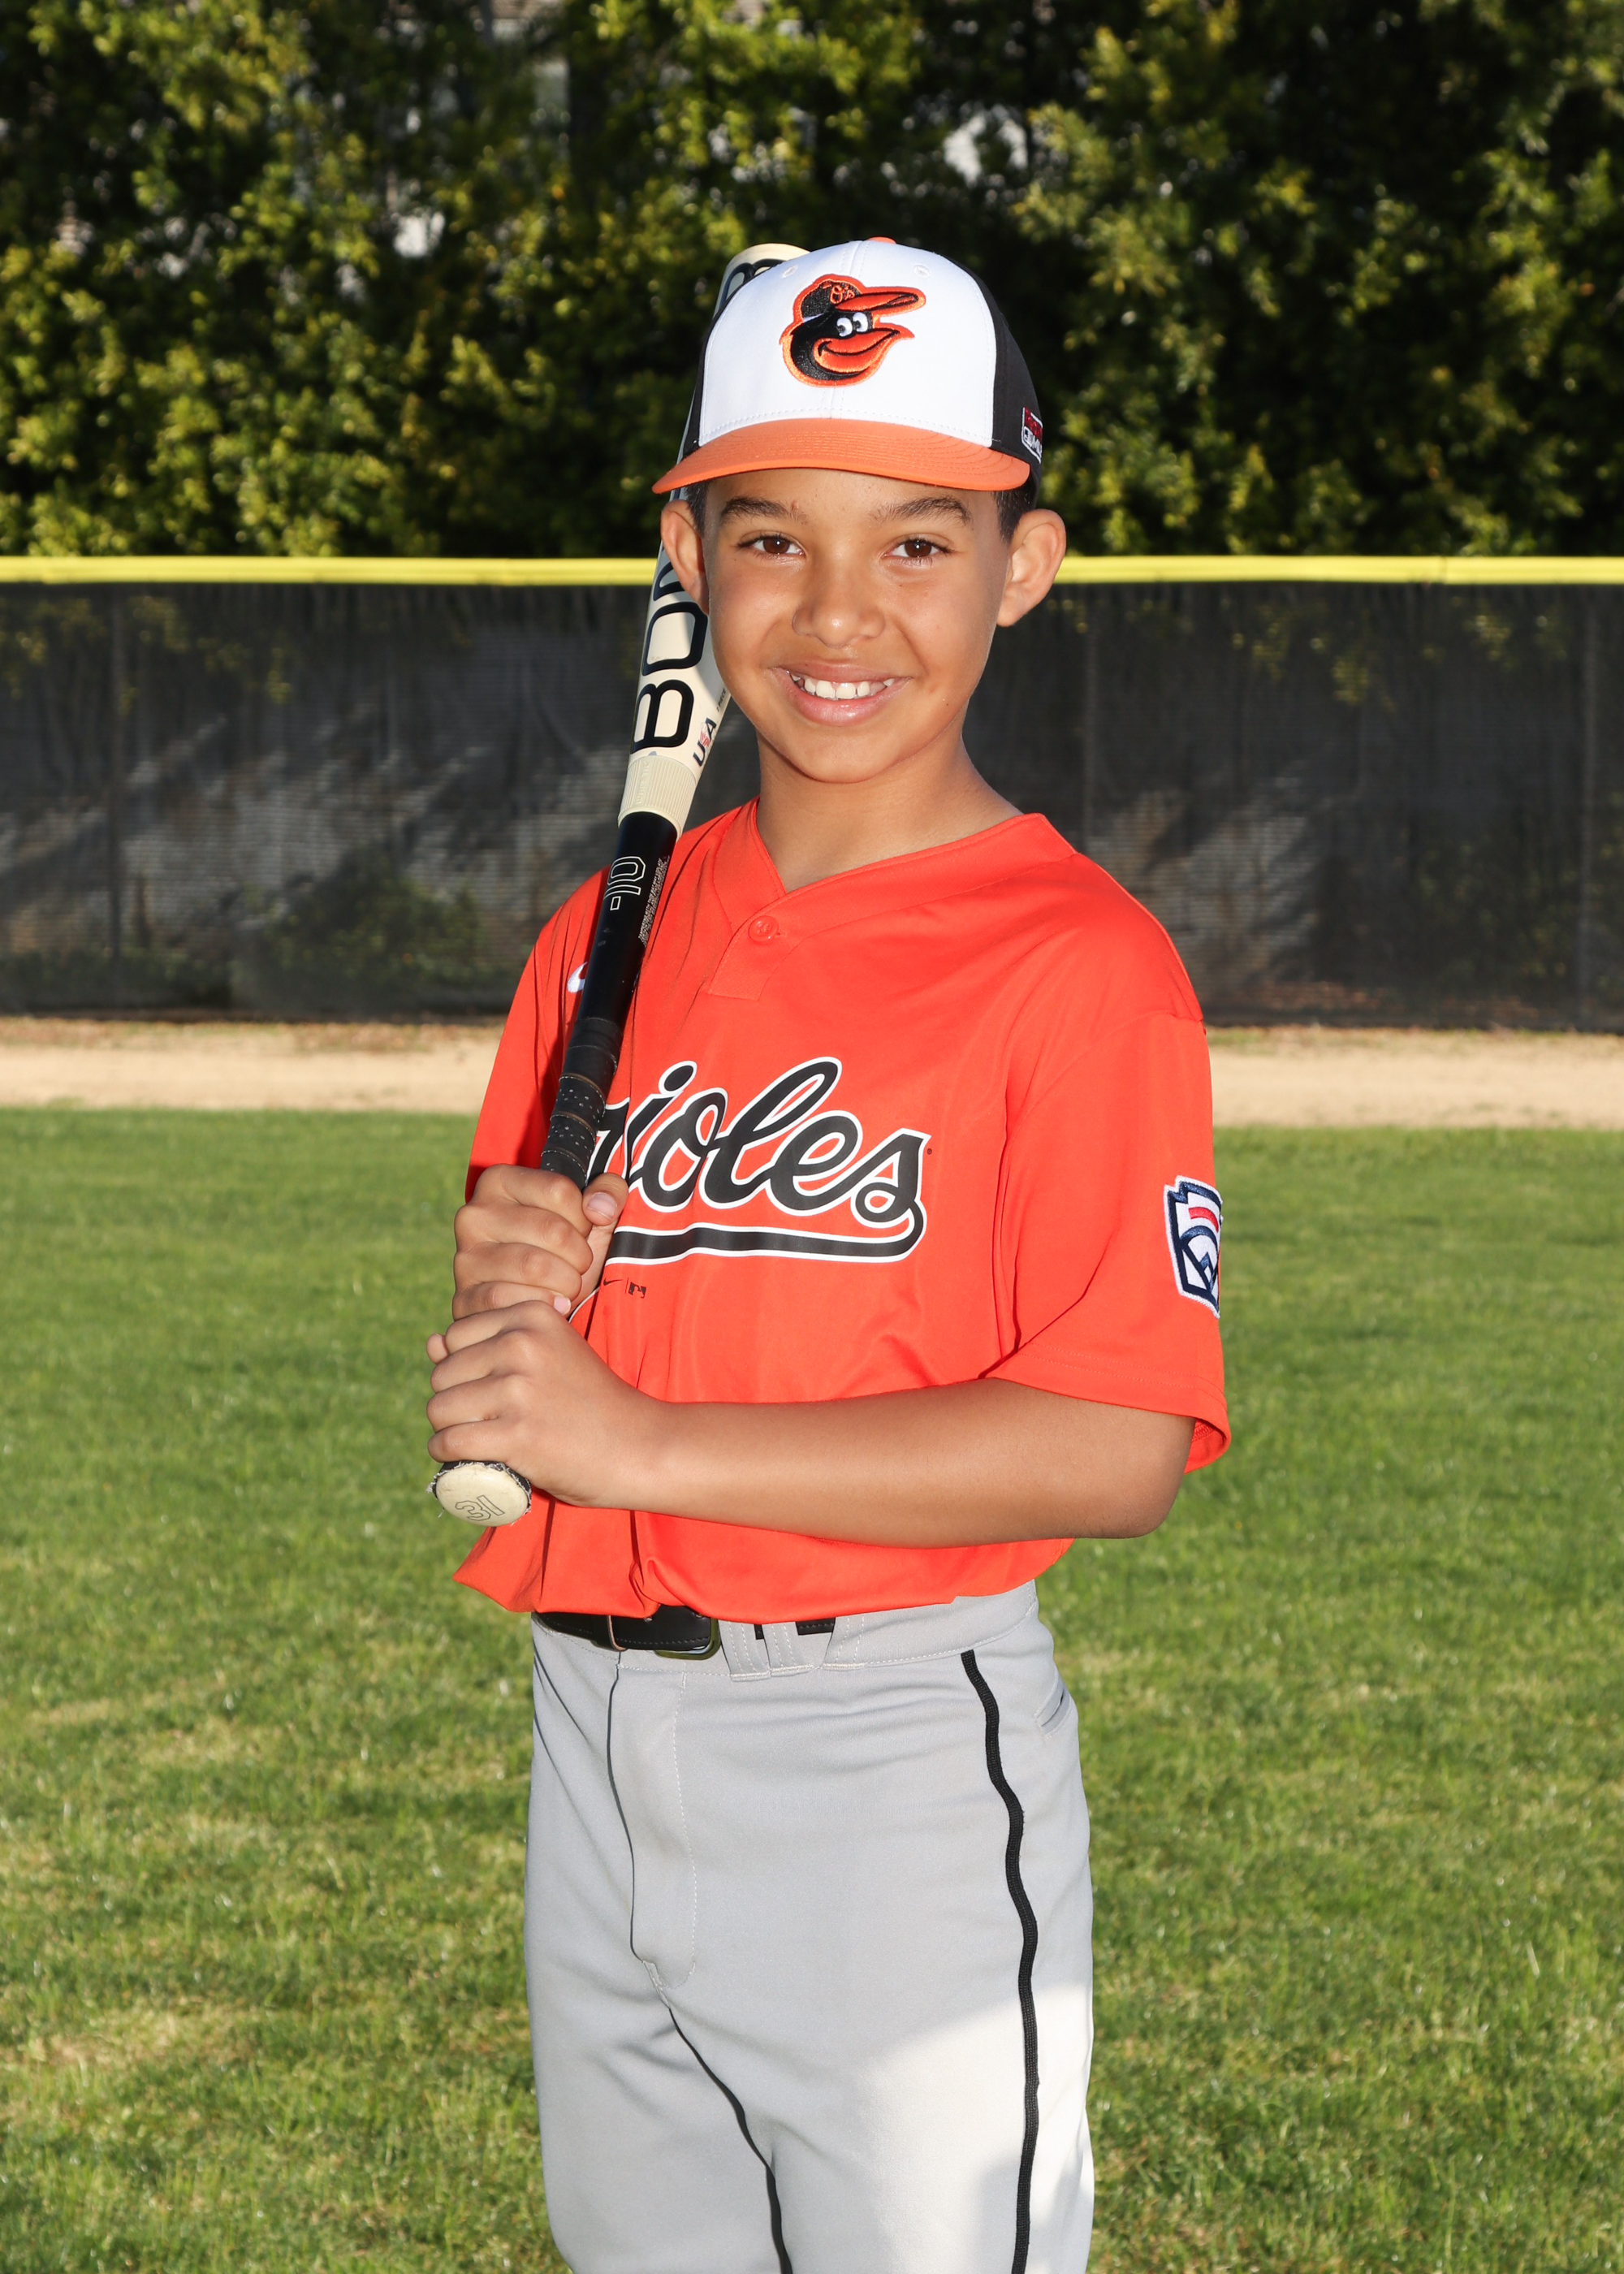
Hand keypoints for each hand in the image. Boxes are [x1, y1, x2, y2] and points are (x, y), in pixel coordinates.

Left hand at [426, 1300, 661, 1506]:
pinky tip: (457, 1457)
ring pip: (439, 1408)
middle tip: (481, 1420)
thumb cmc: (589, 1402)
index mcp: (531, 1315)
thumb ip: (493, 1344)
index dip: (461, 1367)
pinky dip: (445, 1454)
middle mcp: (521, 1343)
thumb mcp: (548, 1356)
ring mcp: (518, 1388)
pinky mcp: (516, 1433)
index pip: (455, 1336)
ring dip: (446, 1428)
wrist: (638, 1445)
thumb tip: (430, 1342)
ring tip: (472, 1438)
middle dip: (451, 1399)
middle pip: (442, 1373)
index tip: (485, 1389)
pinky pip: (450, 1441)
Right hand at [449, 1165, 628, 1320]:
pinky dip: (544, 1305)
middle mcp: (473, 1214)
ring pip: (533, 1266)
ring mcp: (465, 1256)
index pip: (559, 1190)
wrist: (533, 1303)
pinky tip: (554, 1305)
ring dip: (567, 1282)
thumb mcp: (589, 1216)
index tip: (582, 1232)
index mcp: (499, 1181)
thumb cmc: (563, 1252)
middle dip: (580, 1255)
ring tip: (570, 1286)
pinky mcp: (465, 1297)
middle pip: (551, 1230)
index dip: (584, 1217)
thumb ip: (607, 1192)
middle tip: (581, 1266)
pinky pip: (512, 1299)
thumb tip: (600, 1208)